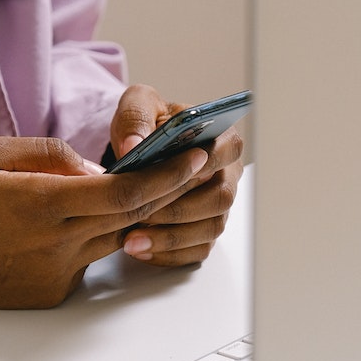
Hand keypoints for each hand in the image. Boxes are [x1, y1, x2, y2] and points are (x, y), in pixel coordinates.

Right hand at [0, 136, 209, 316]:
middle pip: (132, 218)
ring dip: (133, 216)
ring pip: (114, 240)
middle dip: (166, 192)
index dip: (166, 175)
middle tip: (190, 168)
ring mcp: (55, 275)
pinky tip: (79, 223)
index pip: (124, 192)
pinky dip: (94, 238)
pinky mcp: (51, 294)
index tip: (194, 157)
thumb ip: (52, 154)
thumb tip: (99, 168)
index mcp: (40, 204)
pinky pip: (89, 260)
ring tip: (144, 189)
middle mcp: (54, 245)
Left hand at [111, 84, 244, 266]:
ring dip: (171, 238)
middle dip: (178, 210)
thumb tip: (134, 144)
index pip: (227, 152)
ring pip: (209, 229)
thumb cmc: (147, 126)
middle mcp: (227, 174)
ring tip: (133, 240)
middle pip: (220, 198)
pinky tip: (141, 250)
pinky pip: (196, 251)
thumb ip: (136, 117)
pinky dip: (169, 254)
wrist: (140, 150)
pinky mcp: (204, 231)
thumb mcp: (138, 106)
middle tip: (141, 215)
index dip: (202, 167)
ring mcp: (217, 206)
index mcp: (221, 139)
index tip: (171, 177)